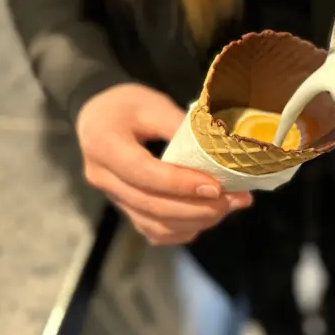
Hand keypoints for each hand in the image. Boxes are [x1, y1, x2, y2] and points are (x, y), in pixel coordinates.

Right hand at [76, 83, 252, 244]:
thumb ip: (181, 127)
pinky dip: (183, 230)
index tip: (216, 186)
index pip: (144, 173)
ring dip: (196, 221)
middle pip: (151, 205)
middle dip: (198, 208)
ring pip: (155, 224)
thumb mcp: (153, 104)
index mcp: (104, 144)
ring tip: (229, 206)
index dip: (181, 184)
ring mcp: (112, 198)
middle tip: (234, 199)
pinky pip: (154, 231)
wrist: (100, 118)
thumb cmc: (128, 106)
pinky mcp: (124, 209)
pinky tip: (207, 218)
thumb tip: (219, 152)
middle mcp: (102, 177)